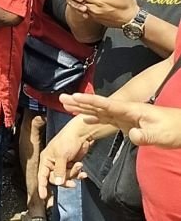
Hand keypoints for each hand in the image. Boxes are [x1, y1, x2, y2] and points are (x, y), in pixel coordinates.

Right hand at [37, 121, 91, 198]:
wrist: (81, 134)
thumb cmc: (67, 140)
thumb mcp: (62, 156)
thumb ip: (59, 171)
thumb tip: (58, 183)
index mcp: (46, 160)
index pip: (42, 176)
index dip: (42, 186)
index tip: (43, 196)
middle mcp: (52, 163)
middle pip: (56, 179)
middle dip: (65, 178)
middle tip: (73, 175)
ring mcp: (62, 164)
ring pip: (66, 178)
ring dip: (73, 174)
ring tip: (79, 165)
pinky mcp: (71, 164)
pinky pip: (73, 175)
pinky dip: (78, 174)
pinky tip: (83, 172)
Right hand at [61, 92, 180, 148]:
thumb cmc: (174, 129)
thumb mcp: (160, 134)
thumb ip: (144, 135)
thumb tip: (130, 135)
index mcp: (131, 110)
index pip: (106, 104)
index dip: (90, 101)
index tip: (75, 97)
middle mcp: (125, 111)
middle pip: (98, 105)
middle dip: (80, 102)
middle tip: (62, 98)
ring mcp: (126, 117)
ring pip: (100, 111)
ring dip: (83, 108)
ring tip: (67, 105)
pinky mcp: (128, 124)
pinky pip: (106, 120)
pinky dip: (94, 118)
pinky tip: (86, 119)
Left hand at [64, 0, 138, 27]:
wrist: (132, 21)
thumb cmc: (128, 6)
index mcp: (100, 1)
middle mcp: (95, 9)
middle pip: (80, 1)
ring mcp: (95, 15)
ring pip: (82, 8)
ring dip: (81, 2)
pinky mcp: (97, 20)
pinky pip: (87, 13)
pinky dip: (85, 8)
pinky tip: (88, 4)